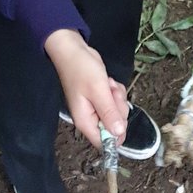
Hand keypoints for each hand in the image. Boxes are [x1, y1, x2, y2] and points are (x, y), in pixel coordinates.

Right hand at [45, 29, 128, 145]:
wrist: (73, 50)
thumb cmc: (82, 69)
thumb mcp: (98, 91)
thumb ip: (109, 113)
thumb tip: (118, 134)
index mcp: (86, 122)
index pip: (104, 143)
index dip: (116, 134)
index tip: (119, 117)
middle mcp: (91, 119)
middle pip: (115, 128)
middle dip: (118, 109)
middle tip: (110, 93)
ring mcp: (97, 109)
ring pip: (118, 113)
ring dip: (118, 97)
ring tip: (107, 85)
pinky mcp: (102, 100)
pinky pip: (117, 102)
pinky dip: (116, 91)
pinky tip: (108, 82)